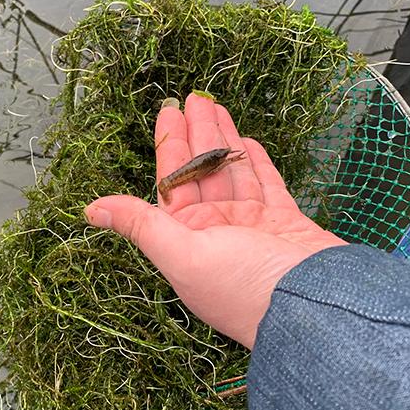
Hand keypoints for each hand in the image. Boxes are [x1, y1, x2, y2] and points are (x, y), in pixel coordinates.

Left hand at [84, 93, 344, 347]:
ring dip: (225, 140)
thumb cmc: (245, 288)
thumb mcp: (184, 255)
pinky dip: (256, 164)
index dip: (169, 147)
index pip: (173, 184)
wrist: (320, 312)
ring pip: (234, 173)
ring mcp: (253, 228)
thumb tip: (89, 210)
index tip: (167, 114)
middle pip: (203, 172)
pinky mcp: (286, 224)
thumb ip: (142, 225)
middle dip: (198, 134)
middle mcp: (218, 233)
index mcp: (188, 240)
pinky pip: (268, 186)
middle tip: (193, 97)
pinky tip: (248, 142)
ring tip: (216, 106)